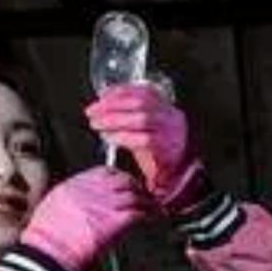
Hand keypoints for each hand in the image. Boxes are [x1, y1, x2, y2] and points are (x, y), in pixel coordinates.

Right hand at [18, 167, 148, 270]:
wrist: (50, 252)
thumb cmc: (47, 237)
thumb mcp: (53, 205)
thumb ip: (72, 197)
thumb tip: (86, 199)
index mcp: (75, 184)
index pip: (104, 172)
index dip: (118, 176)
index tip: (123, 182)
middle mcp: (92, 190)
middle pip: (123, 180)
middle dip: (135, 187)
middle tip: (141, 195)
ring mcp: (105, 204)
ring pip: (134, 195)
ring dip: (145, 201)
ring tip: (150, 207)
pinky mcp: (115, 220)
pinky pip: (138, 212)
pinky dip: (147, 214)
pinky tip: (150, 217)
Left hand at [85, 83, 202, 212]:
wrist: (178, 179)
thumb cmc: (159, 155)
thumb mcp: (147, 131)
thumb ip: (131, 118)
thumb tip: (104, 109)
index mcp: (166, 109)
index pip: (144, 91)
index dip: (121, 91)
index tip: (103, 95)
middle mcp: (171, 118)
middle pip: (140, 103)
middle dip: (112, 105)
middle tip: (93, 112)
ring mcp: (171, 133)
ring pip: (142, 119)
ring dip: (114, 120)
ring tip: (98, 124)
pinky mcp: (167, 150)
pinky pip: (144, 140)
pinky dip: (123, 137)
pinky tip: (110, 138)